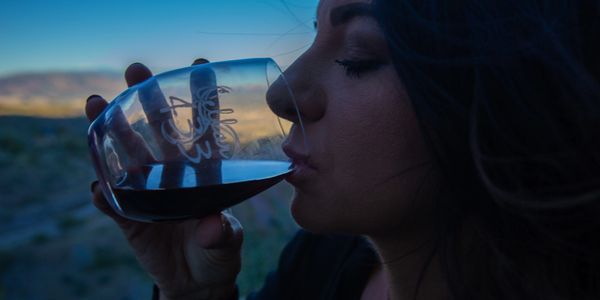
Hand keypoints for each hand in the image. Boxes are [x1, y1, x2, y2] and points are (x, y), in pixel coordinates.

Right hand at [86, 58, 242, 299]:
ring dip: (111, 132)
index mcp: (203, 172)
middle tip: (135, 71)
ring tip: (95, 104)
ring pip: (128, 155)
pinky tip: (97, 185)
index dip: (201, 99)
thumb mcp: (228, 243)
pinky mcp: (129, 217)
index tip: (197, 66)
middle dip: (146, 100)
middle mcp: (173, 174)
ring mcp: (148, 192)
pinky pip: (111, 202)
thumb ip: (222, 234)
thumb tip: (213, 225)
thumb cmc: (219, 253)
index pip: (202, 129)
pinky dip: (103, 194)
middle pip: (157, 131)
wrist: (196, 281)